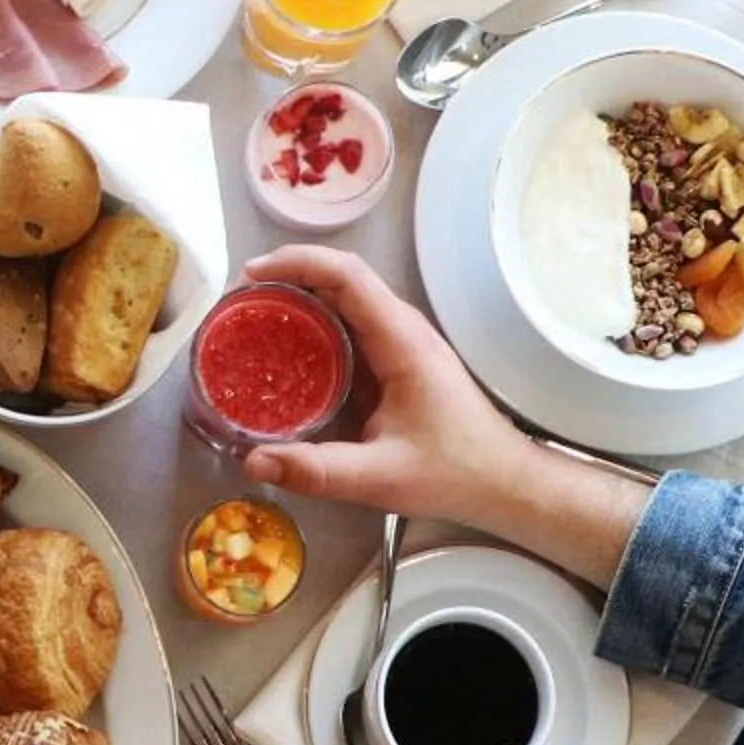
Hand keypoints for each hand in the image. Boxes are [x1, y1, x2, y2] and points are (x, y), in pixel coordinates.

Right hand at [239, 246, 545, 533]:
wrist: (503, 481)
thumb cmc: (454, 473)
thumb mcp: (381, 477)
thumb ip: (317, 471)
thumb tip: (254, 461)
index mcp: (402, 343)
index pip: (347, 276)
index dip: (298, 263)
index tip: (252, 274)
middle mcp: (403, 330)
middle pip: (341, 277)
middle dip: (288, 276)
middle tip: (240, 300)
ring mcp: (402, 342)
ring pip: (345, 299)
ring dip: (300, 297)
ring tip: (252, 317)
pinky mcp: (398, 360)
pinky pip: (350, 325)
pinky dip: (314, 323)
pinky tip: (285, 349)